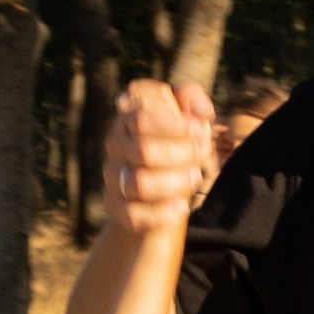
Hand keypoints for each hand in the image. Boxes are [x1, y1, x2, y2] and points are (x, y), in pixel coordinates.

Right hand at [106, 78, 212, 233]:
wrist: (161, 185)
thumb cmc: (176, 141)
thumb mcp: (183, 114)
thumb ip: (191, 98)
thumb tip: (199, 112)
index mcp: (128, 116)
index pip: (140, 118)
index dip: (172, 125)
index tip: (197, 130)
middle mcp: (115, 144)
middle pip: (143, 152)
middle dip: (180, 155)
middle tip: (200, 156)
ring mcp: (113, 176)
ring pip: (139, 184)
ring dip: (174, 182)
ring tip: (195, 177)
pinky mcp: (115, 206)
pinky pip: (134, 215)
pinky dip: (161, 213)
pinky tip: (181, 206)